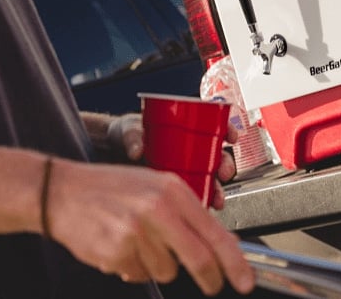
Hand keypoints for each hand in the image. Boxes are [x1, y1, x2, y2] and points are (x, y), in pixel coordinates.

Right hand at [45, 158, 254, 294]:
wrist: (62, 191)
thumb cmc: (113, 187)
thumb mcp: (157, 186)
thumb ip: (186, 212)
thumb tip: (217, 243)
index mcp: (173, 190)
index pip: (215, 232)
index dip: (234, 261)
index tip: (245, 278)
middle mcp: (158, 209)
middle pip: (198, 258)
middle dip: (210, 278)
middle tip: (213, 285)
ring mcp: (136, 233)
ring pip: (167, 271)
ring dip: (159, 265)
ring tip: (139, 241)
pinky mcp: (116, 253)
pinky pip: (139, 275)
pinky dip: (134, 267)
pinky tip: (121, 246)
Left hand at [107, 114, 238, 209]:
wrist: (108, 158)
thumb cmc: (124, 137)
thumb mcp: (128, 130)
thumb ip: (132, 136)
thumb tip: (137, 149)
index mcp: (185, 131)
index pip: (214, 128)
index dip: (228, 131)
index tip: (232, 136)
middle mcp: (190, 152)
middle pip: (217, 158)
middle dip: (226, 166)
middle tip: (223, 173)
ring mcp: (184, 172)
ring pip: (209, 181)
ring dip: (218, 190)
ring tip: (217, 200)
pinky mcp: (174, 193)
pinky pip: (194, 200)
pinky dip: (200, 207)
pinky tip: (201, 213)